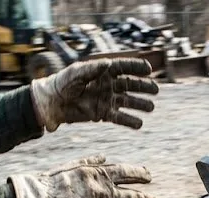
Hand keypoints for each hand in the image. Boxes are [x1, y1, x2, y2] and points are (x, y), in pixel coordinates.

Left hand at [29, 59, 158, 131]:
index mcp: (103, 71)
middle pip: (130, 85)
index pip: (124, 68)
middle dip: (143, 87)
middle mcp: (108, 85)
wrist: (53, 103)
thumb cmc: (63, 83)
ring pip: (128, 102)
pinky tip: (139, 124)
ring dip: (140, 104)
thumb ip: (92, 69)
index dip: (137, 68)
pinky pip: (120, 117)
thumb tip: (108, 64)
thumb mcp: (76, 73)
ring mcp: (107, 99)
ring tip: (150, 107)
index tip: (149, 69)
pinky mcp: (103, 114)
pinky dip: (129, 121)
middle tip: (155, 90)